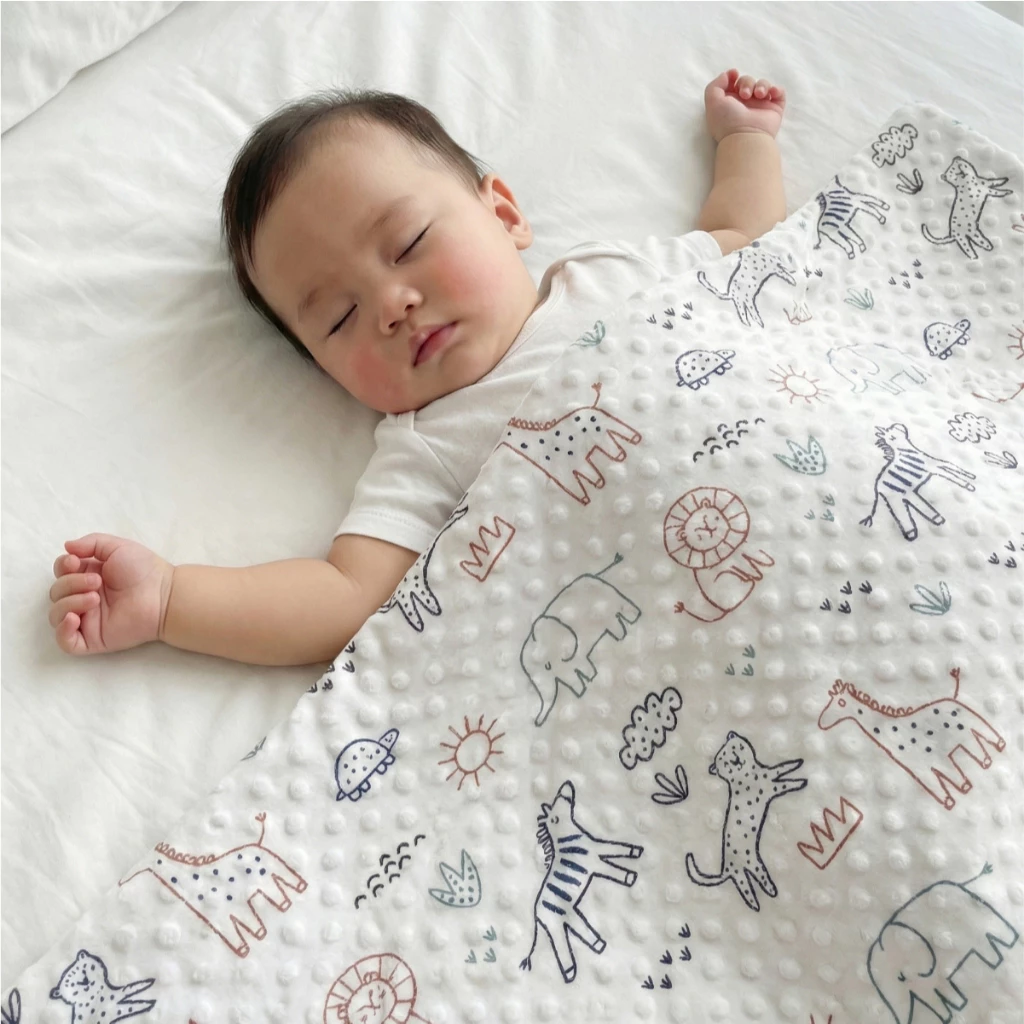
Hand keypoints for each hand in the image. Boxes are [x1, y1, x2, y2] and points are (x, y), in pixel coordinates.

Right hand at [49, 534, 173, 654]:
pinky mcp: (93, 639)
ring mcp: (87, 619)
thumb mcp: (116, 547)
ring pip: (56, 615)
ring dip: (69, 602)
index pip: (60, 573)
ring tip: (95, 597)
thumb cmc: (143, 569)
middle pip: (57, 592)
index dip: (62, 566)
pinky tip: (74, 619)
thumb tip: (66, 547)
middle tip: (97, 581)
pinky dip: (63, 631)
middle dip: (71, 583)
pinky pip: (66, 642)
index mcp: (87, 576)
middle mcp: (84, 597)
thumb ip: (90, 543)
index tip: (75, 562)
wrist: (162, 594)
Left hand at [704, 69, 785, 142]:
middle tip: (745, 94)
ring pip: (763, 85)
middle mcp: (744, 104)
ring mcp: (760, 106)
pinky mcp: (774, 109)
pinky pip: (779, 93)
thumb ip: (716, 84)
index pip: (733, 83)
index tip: (734, 74)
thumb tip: (728, 74)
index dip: (733, 76)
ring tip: (759, 95)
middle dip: (746, 82)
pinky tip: (771, 94)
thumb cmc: (727, 121)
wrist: (746, 137)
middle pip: (748, 81)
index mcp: (730, 102)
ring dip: (761, 85)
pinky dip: (777, 89)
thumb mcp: (712, 101)